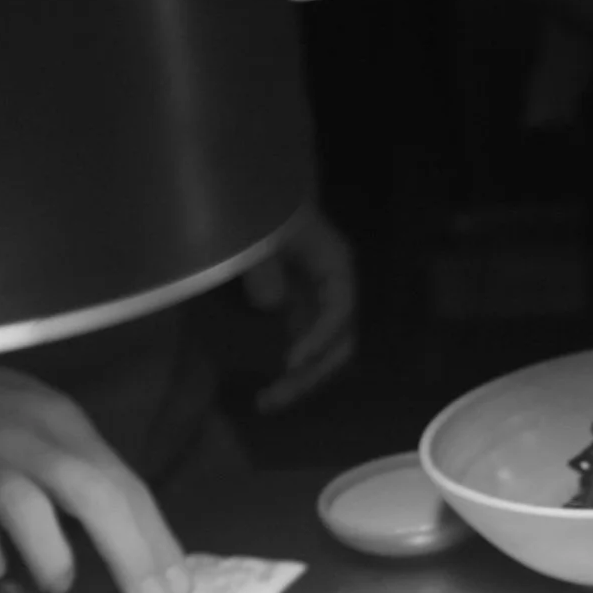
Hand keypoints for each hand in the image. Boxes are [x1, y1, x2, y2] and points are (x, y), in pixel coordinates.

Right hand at [0, 361, 190, 592]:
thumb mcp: (35, 421)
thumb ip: (76, 468)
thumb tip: (128, 532)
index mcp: (61, 423)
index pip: (124, 481)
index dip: (156, 537)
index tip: (178, 585)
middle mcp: (26, 438)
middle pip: (94, 493)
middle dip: (131, 552)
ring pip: (30, 509)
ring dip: (54, 557)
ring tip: (59, 582)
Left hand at [241, 208, 357, 412]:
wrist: (252, 189)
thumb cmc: (261, 206)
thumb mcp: (259, 233)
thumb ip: (266, 265)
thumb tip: (273, 304)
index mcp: (336, 264)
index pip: (340, 311)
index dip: (319, 339)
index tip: (290, 363)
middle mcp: (336, 286)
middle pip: (340, 341)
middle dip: (311, 374)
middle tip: (273, 399)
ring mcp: (320, 298)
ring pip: (325, 349)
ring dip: (302, 379)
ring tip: (266, 403)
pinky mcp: (302, 305)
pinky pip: (306, 342)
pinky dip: (292, 366)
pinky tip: (270, 384)